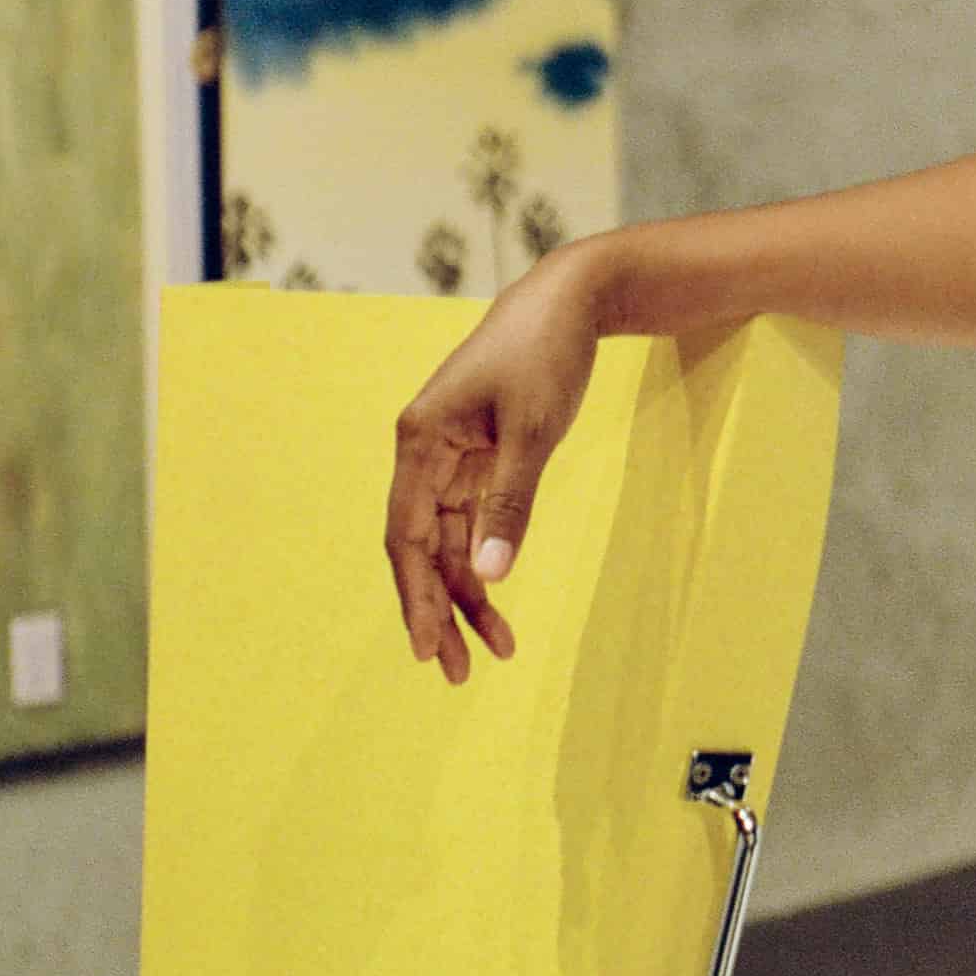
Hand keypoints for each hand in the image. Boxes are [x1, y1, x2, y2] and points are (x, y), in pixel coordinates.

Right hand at [384, 252, 609, 681]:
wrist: (568, 303)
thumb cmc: (546, 356)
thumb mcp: (534, 431)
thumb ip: (510, 502)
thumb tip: (492, 574)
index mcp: (420, 442)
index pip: (406, 535)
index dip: (414, 595)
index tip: (426, 648)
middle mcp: (424, 453)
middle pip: (421, 548)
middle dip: (438, 609)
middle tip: (457, 672)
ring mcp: (449, 457)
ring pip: (448, 541)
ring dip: (466, 593)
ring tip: (494, 650)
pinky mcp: (477, 458)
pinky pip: (471, 522)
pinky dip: (485, 559)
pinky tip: (496, 602)